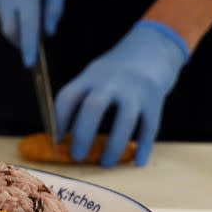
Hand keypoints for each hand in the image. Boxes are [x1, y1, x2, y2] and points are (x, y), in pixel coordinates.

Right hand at [0, 0, 65, 66]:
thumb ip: (54, 8)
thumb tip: (48, 33)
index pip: (28, 24)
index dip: (29, 46)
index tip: (30, 63)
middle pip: (11, 30)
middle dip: (22, 40)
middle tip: (34, 37)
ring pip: (6, 21)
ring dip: (18, 22)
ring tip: (28, 2)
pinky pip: (2, 11)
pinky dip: (11, 10)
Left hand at [55, 20, 189, 166]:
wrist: (153, 47)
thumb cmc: (116, 71)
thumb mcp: (94, 75)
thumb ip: (81, 98)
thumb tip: (62, 135)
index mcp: (90, 76)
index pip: (68, 97)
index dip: (59, 121)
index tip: (56, 141)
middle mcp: (111, 81)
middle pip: (94, 108)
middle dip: (83, 135)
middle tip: (77, 156)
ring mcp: (135, 89)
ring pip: (125, 120)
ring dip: (114, 146)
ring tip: (105, 164)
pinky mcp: (155, 99)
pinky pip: (150, 126)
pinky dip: (143, 147)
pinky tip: (137, 162)